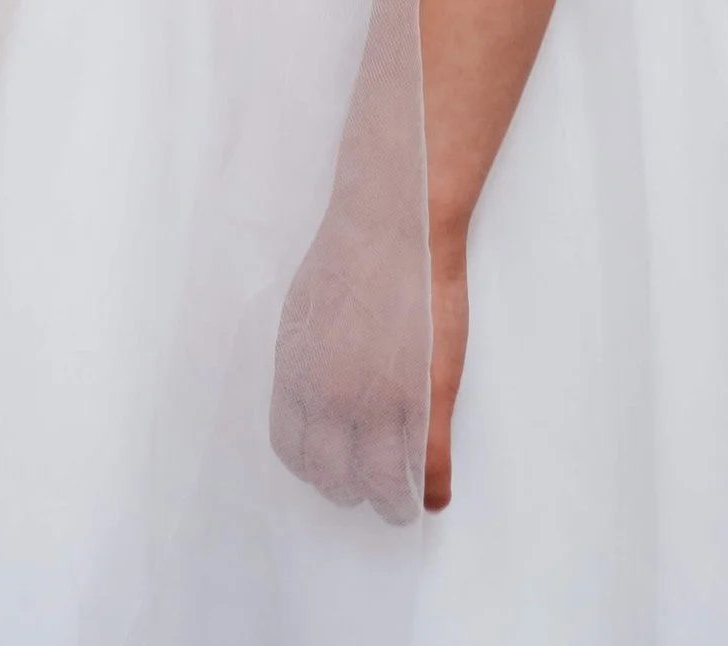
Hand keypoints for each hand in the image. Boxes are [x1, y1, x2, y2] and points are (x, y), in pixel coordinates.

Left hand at [268, 203, 459, 525]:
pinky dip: (431, 489)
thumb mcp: (305, 313)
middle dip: (349, 489)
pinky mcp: (424, 395)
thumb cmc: (349, 255)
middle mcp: (330, 397)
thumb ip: (307, 359)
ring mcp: (379, 400)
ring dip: (391, 502)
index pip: (292, 447)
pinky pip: (426, 465)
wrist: (394, 224)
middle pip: (331, 475)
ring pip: (381, 482)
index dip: (312, 465)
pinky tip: (435, 495)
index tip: (329, 467)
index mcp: (296, 374)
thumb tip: (312, 391)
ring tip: (401, 503)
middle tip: (366, 488)